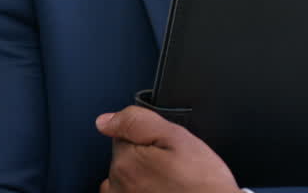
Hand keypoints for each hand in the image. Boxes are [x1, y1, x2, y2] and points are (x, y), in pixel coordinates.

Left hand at [96, 106, 238, 192]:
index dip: (148, 138)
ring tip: (168, 184)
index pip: (123, 137)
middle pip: (123, 159)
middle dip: (144, 159)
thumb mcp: (177, 138)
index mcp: (126, 162)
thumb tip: (104, 121)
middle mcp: (118, 186)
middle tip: (172, 168)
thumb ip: (137, 122)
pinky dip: (139, 191)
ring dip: (140, 179)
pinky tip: (160, 192)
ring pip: (125, 180)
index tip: (166, 149)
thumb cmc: (203, 184)